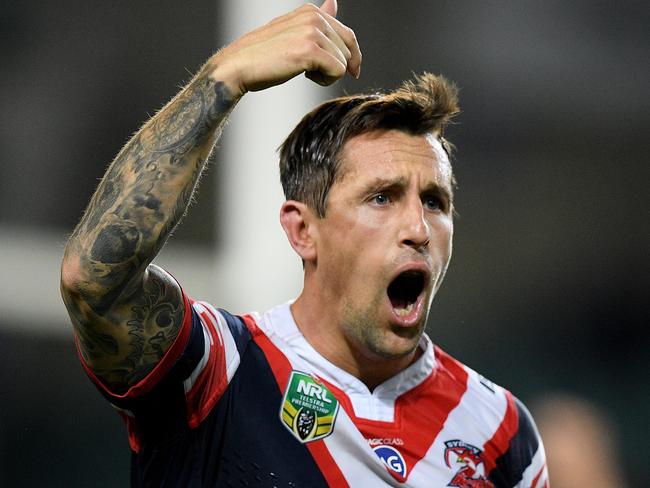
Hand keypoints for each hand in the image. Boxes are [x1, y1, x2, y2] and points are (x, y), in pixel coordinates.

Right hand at [207, 0, 361, 97]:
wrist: (239, 67)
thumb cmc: (263, 56)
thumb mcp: (293, 33)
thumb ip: (317, 20)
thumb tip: (333, 3)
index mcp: (311, 12)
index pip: (348, 35)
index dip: (353, 57)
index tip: (352, 72)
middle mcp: (314, 17)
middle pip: (348, 49)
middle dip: (338, 67)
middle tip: (313, 73)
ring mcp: (312, 32)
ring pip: (343, 62)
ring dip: (328, 75)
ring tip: (305, 74)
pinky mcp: (310, 50)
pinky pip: (337, 71)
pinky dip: (325, 81)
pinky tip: (306, 77)